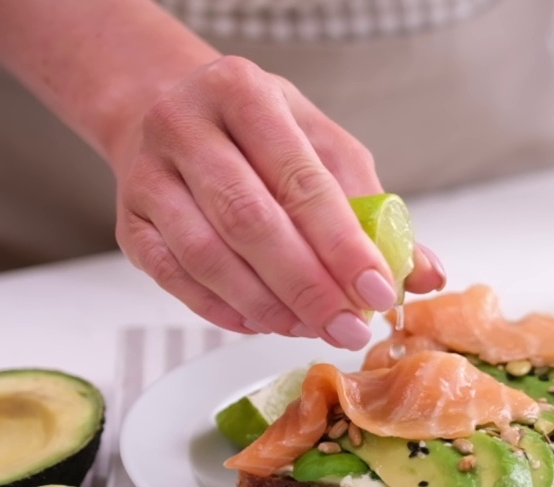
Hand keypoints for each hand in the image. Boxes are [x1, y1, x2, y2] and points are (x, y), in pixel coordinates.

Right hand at [111, 56, 445, 348]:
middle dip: (309, 287)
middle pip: (250, 223)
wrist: (170, 113)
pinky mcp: (128, 222)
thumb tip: (425, 276)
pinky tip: (267, 323)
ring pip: (208, 258)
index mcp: (243, 93)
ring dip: (269, 306)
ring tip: (313, 327)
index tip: (378, 291)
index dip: (342, 245)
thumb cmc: (260, 135)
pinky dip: (226, 311)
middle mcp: (185, 126)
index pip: (301, 180)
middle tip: (349, 327)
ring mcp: (147, 176)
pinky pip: (177, 280)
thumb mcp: (323, 148)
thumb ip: (373, 209)